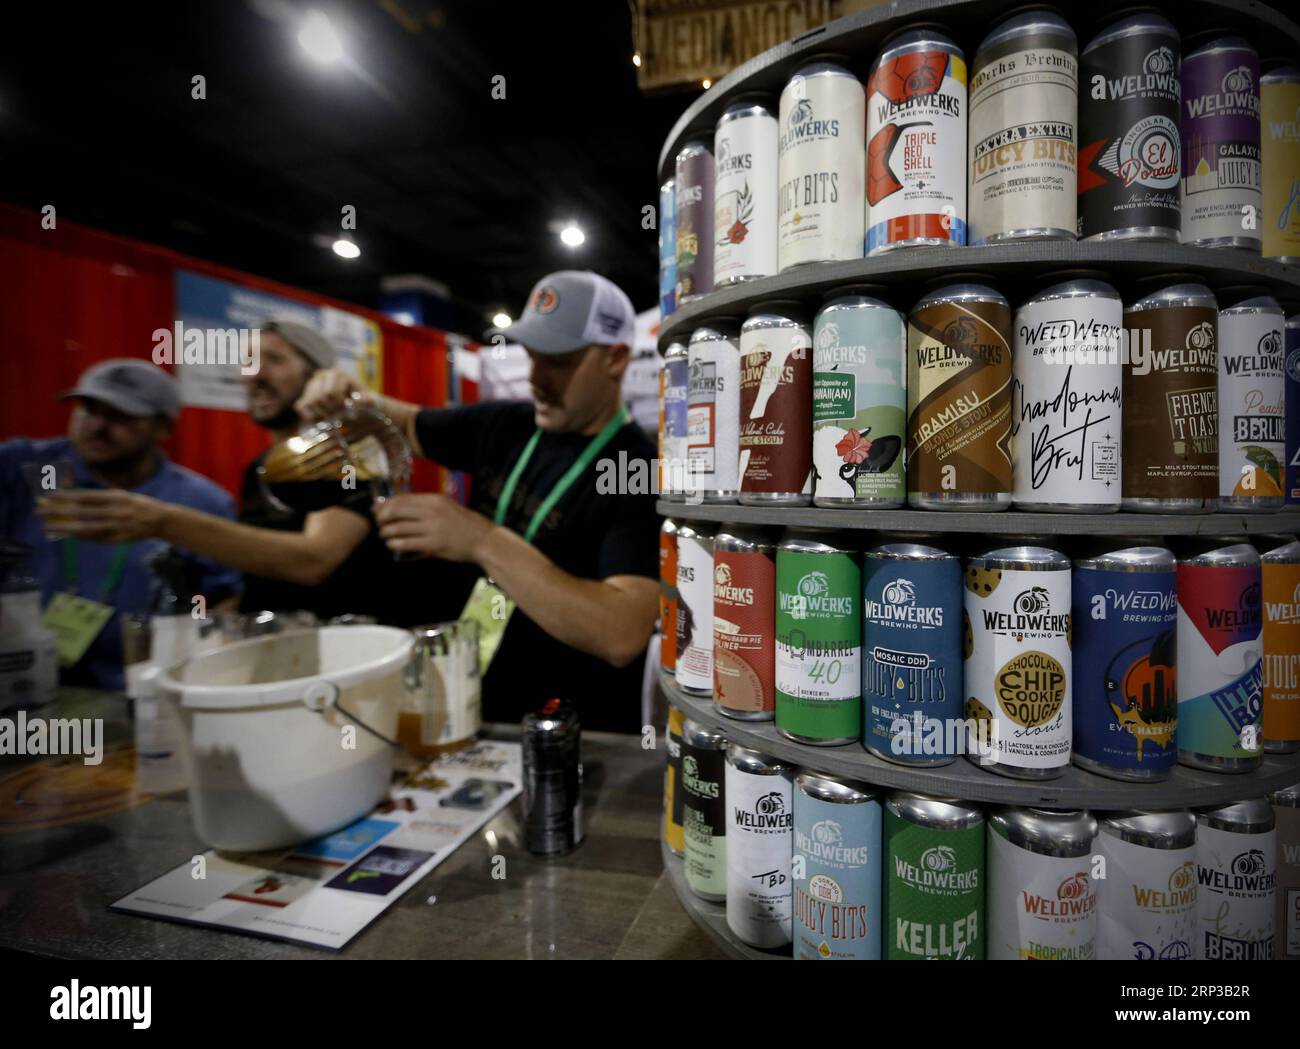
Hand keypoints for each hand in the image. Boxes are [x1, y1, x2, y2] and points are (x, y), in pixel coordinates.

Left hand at [37, 489, 168, 542]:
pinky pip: (96, 539)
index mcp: (117, 497)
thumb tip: (73, 499)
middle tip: (40, 511)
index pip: (86, 496)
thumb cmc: (137, 504)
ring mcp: (118, 526)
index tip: (49, 496)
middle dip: (59, 511)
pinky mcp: (119, 539)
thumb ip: (101, 497)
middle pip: (82, 512)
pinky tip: (67, 535)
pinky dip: (80, 537)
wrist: (161, 519)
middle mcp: (117, 511)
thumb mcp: (121, 495)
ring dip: (65, 528)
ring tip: (48, 527)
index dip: (66, 496)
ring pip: (86, 527)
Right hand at [295, 368, 367, 422]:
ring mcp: (312, 384)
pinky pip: (300, 406)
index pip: (330, 392)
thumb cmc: (363, 400)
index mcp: (338, 374)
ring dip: (321, 414)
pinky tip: (320, 420)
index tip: (346, 409)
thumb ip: (367, 401)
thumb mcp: (369, 400)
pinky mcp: (305, 394)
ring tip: (332, 417)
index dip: (338, 405)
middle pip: (319, 397)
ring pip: (309, 402)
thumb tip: (357, 402)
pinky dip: (309, 416)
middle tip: (339, 415)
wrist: (357, 401)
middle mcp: (322, 375)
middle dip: (330, 410)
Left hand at [374, 493, 493, 562]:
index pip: (402, 498)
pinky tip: (392, 544)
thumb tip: (400, 506)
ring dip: (386, 532)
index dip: (385, 504)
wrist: (482, 539)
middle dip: (382, 518)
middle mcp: (431, 511)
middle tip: (379, 523)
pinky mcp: (432, 545)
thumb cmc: (464, 523)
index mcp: (434, 499)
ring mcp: (432, 528)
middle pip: (396, 511)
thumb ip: (426, 506)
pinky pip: (406, 543)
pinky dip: (395, 544)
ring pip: (398, 528)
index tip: (376, 509)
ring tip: (384, 535)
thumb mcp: (446, 506)